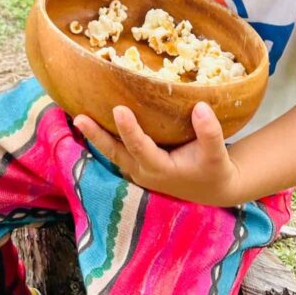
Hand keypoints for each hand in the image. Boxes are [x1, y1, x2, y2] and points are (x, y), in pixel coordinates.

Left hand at [73, 103, 242, 206]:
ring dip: (94, 136)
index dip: (130, 130)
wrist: (212, 188)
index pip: (140, 148)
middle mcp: (143, 171)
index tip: (119, 109)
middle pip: (115, 152)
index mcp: (160, 170)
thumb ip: (210, 133)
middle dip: (97, 136)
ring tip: (78, 117)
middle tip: (79, 117)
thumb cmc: (214, 170)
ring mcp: (137, 169)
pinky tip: (93, 117)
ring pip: (111, 152)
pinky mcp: (136, 162)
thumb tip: (200, 106)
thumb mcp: (217, 155)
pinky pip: (116, 148)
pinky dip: (103, 136)